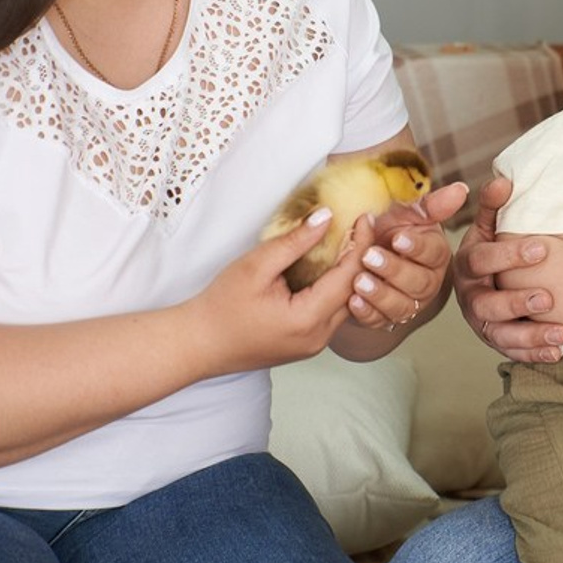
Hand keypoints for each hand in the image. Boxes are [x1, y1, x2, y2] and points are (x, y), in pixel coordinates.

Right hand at [188, 207, 371, 374]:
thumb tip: (326, 217)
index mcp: (308, 319)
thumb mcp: (255, 266)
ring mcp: (314, 345)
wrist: (197, 345)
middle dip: (362, 257)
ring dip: (350, 274)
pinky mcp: (307, 344)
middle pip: (354, 291)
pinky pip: (332, 313)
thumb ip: (294, 242)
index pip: (349, 275)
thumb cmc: (220, 307)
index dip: (361, 244)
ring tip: (350, 242)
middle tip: (362, 226)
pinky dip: (336, 289)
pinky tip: (331, 267)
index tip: (365, 218)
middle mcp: (319, 337)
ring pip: (346, 304)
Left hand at [346, 181, 467, 329]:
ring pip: (401, 306)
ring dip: (379, 294)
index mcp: (435, 254)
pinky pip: (379, 321)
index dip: (416, 246)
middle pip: (418, 283)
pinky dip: (366, 312)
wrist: (363, 255)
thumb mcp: (407, 213)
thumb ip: (432, 205)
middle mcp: (427, 282)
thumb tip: (462, 188)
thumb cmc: (389, 229)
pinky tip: (352, 301)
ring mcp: (408, 303)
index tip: (398, 238)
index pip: (433, 252)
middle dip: (393, 270)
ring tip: (358, 281)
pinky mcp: (387, 319)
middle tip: (370, 257)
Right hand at [454, 176, 562, 363]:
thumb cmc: (488, 250)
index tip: (544, 248)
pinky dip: (534, 354)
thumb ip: (494, 206)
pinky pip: (512, 352)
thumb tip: (504, 180)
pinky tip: (558, 352)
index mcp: (466, 264)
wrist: (477, 282)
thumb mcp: (487, 227)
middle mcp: (469, 296)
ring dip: (531, 336)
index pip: (482, 259)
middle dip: (518, 302)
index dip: (510, 255)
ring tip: (562, 333)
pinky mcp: (494, 340)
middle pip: (487, 303)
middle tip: (548, 298)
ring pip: (501, 334)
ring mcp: (480, 322)